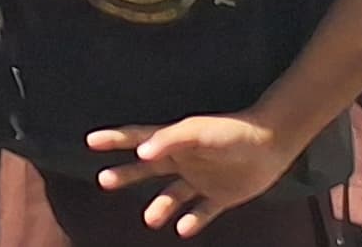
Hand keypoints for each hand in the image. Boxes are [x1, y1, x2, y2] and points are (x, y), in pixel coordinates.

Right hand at [89, 110, 295, 232]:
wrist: (270, 145)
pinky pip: (203, 212)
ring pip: (173, 196)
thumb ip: (169, 140)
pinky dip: (193, 221)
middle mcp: (184, 161)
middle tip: (103, 181)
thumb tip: (140, 152)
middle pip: (148, 170)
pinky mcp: (222, 196)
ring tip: (150, 221)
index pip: (137, 139)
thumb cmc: (231, 132)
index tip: (90, 142)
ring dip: (160, 208)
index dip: (113, 140)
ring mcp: (202, 179)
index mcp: (174, 142)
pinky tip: (183, 230)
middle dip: (126, 174)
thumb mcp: (196, 131)